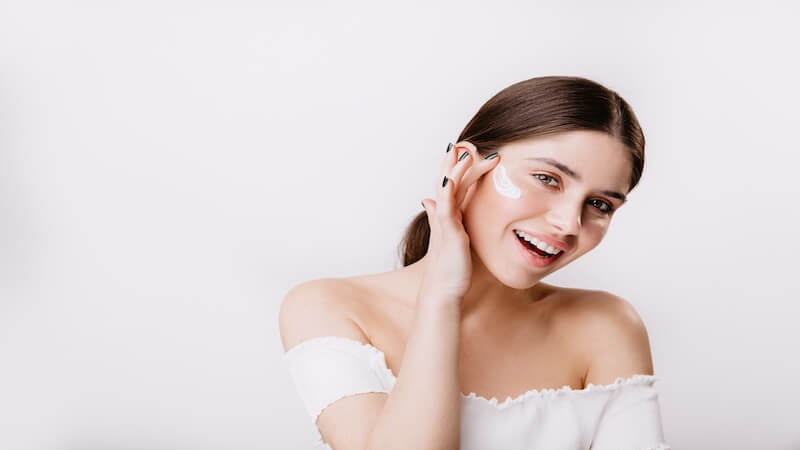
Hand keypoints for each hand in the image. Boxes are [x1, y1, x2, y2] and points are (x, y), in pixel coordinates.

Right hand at [418, 142, 499, 303]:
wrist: (443, 291)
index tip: (473, 151)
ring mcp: (445, 223)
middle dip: (458, 162)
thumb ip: (447, 220)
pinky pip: (445, 210)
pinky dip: (446, 194)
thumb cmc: (451, 269)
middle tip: (467, 143)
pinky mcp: (447, 233)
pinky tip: (448, 180)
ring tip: (463, 152)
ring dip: (454, 170)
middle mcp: (446, 216)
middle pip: (451, 181)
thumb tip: (431, 202)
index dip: (462, 168)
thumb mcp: (453, 239)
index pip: (457, 185)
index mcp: (451, 216)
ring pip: (448, 190)